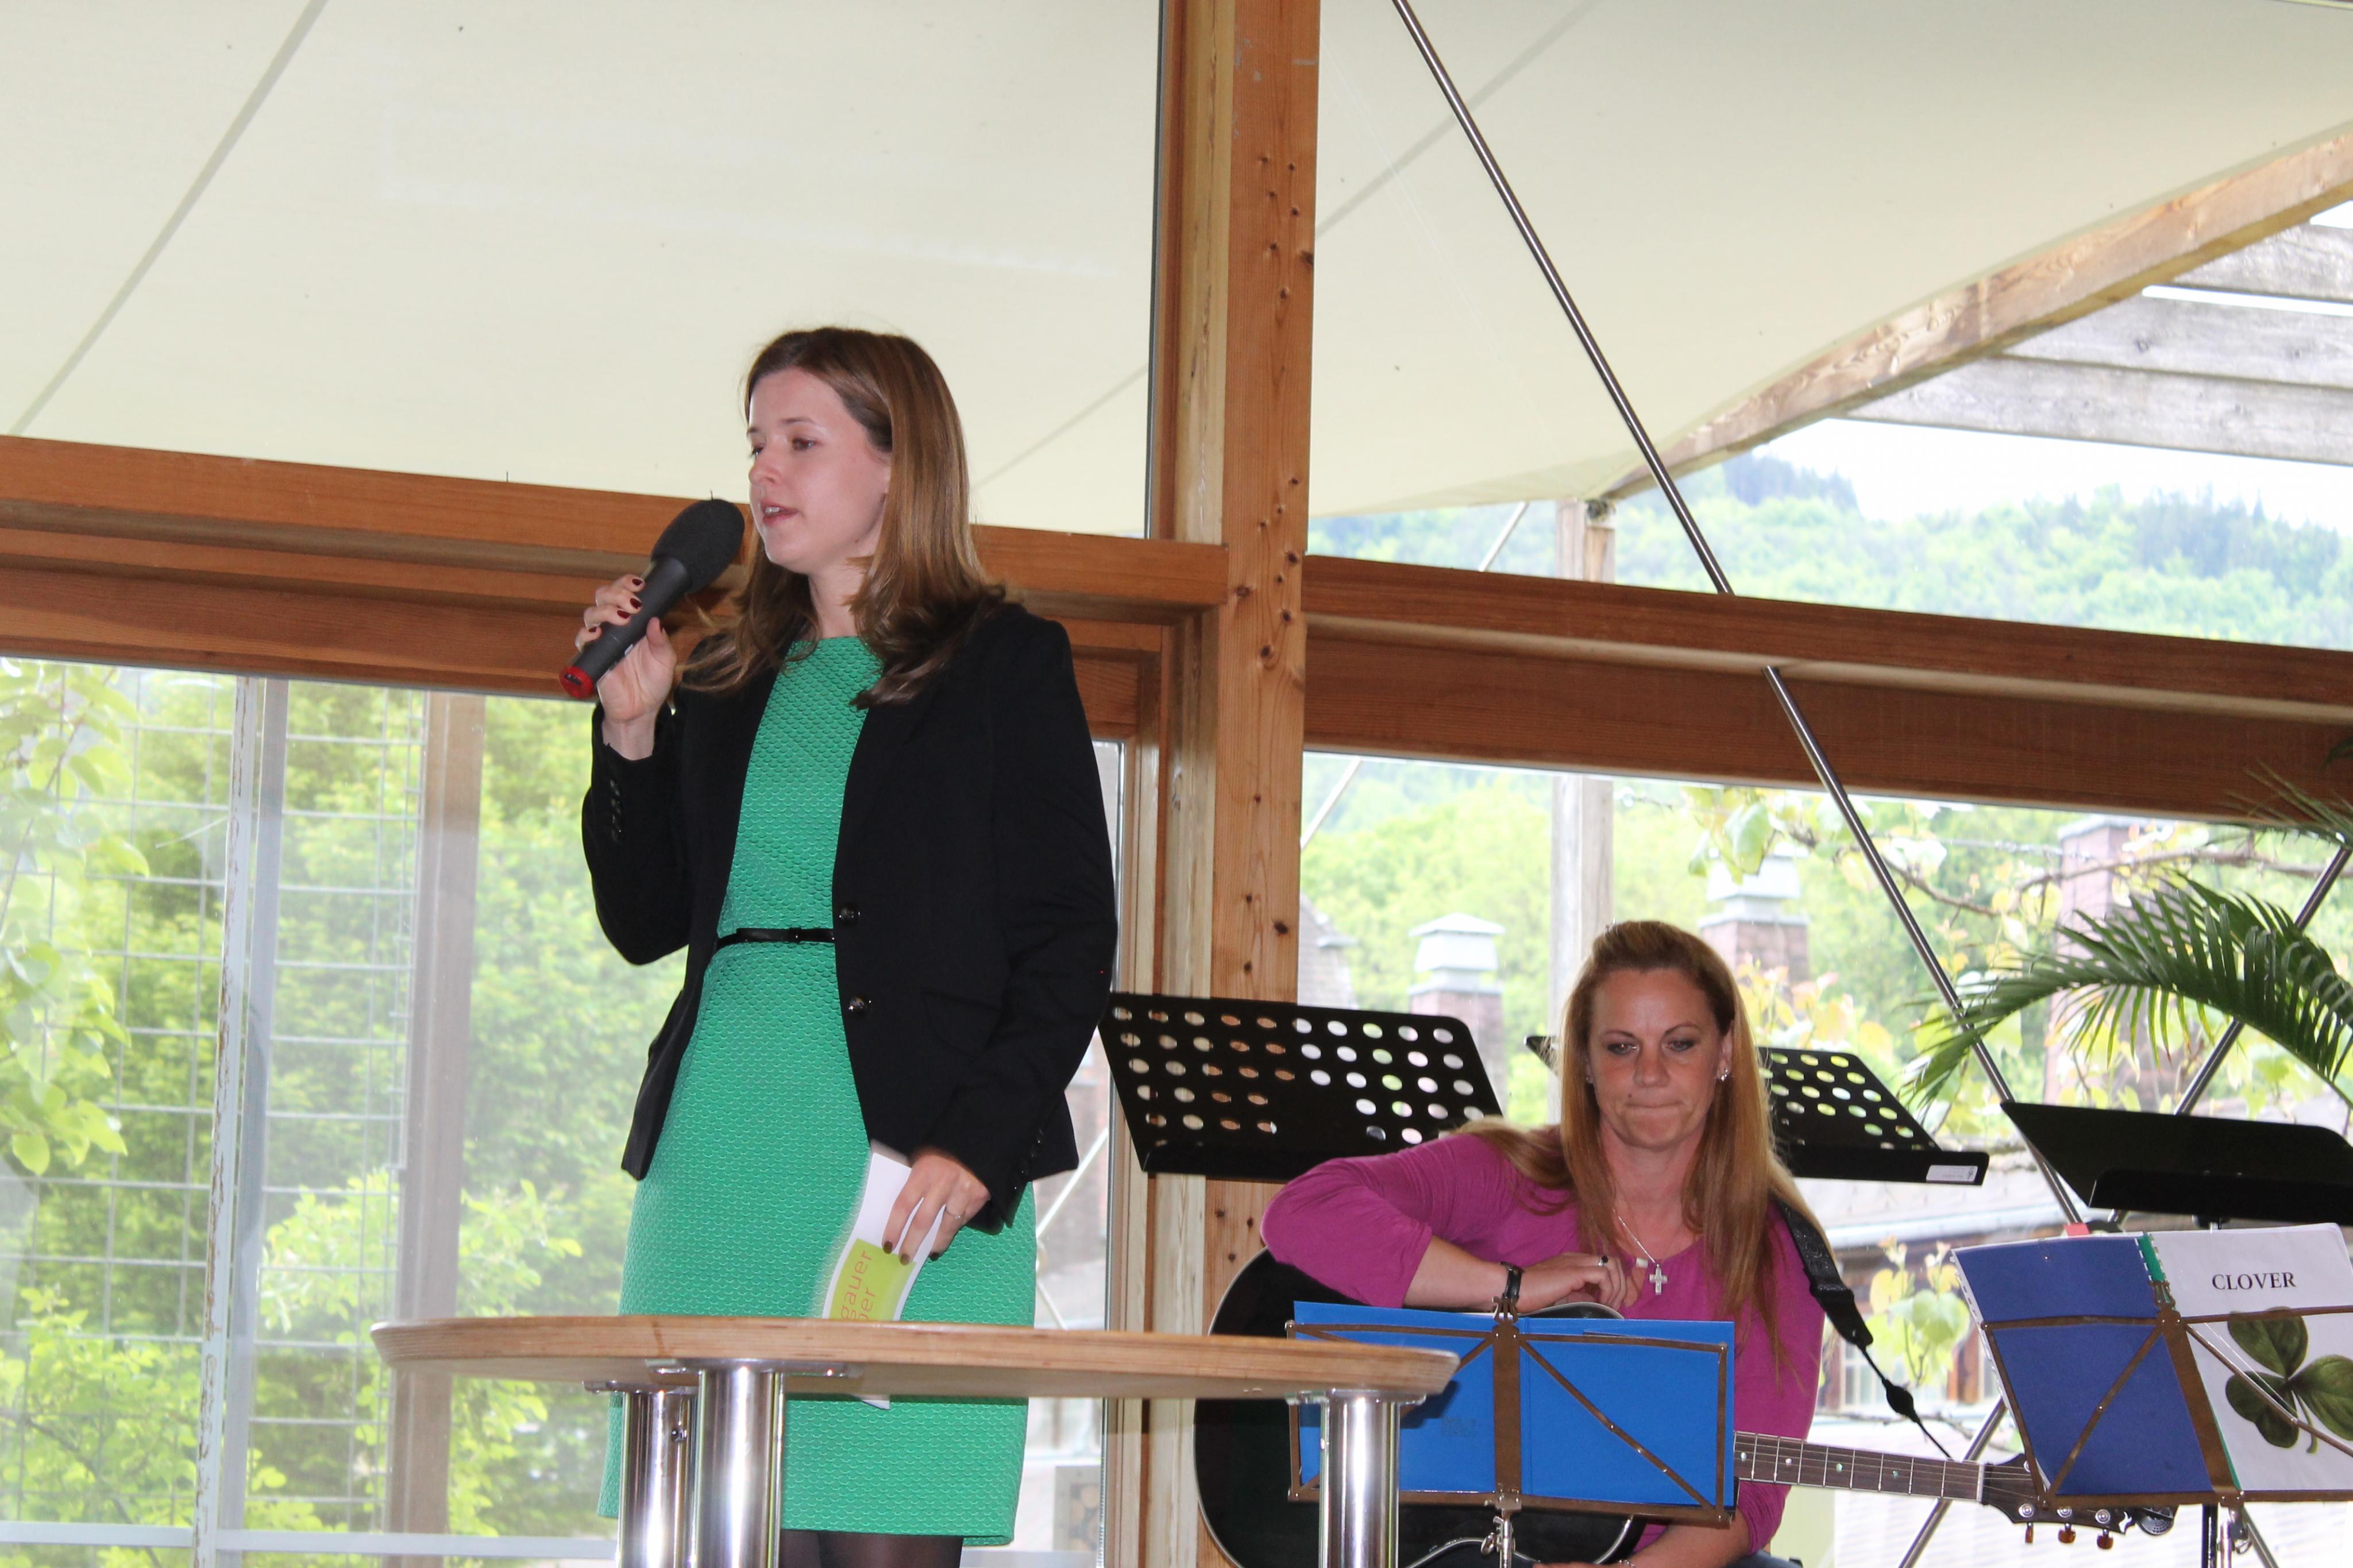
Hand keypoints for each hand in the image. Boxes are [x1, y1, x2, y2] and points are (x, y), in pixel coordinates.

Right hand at [575, 573, 677, 754]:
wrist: (642, 710)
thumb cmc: (654, 682)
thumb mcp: (665, 660)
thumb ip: (661, 641)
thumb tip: (655, 620)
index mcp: (633, 622)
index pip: (623, 593)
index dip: (627, 584)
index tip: (640, 585)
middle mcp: (614, 627)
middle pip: (602, 597)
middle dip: (616, 593)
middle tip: (632, 604)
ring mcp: (601, 641)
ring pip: (591, 614)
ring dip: (605, 611)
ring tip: (622, 618)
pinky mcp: (592, 657)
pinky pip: (582, 640)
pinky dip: (587, 634)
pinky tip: (598, 633)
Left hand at [884, 1148, 989, 1258]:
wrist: (985, 1133)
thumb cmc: (949, 1143)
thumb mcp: (926, 1153)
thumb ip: (916, 1176)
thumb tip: (903, 1204)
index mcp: (925, 1171)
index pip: (903, 1205)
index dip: (894, 1227)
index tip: (887, 1243)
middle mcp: (943, 1184)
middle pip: (923, 1221)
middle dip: (912, 1243)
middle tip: (905, 1258)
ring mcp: (964, 1192)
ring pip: (947, 1225)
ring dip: (937, 1243)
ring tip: (929, 1253)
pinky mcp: (980, 1196)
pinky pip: (964, 1218)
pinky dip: (955, 1226)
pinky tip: (948, 1232)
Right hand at [1518, 1250, 1637, 1312]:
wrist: (1513, 1289)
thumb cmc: (1531, 1295)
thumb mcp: (1561, 1296)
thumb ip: (1579, 1296)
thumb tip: (1597, 1302)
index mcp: (1573, 1262)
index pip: (1604, 1264)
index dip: (1614, 1283)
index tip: (1611, 1303)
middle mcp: (1577, 1258)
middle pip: (1613, 1262)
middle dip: (1621, 1285)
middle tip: (1616, 1305)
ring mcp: (1576, 1262)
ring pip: (1612, 1265)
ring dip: (1617, 1288)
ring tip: (1610, 1306)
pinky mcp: (1575, 1271)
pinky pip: (1604, 1276)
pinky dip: (1608, 1291)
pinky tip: (1602, 1304)